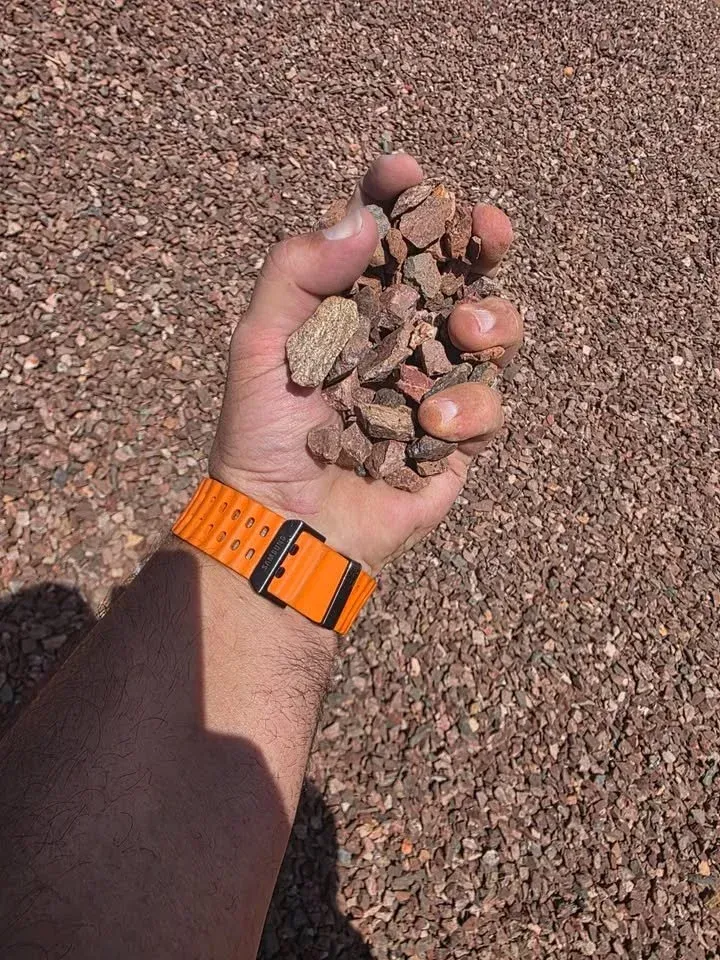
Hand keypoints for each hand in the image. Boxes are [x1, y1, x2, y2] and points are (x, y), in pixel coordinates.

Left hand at [209, 154, 522, 573]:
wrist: (285, 524)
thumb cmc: (263, 434)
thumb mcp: (260, 345)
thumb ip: (296, 274)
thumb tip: (360, 218)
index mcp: (353, 307)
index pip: (385, 239)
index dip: (398, 198)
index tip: (403, 171)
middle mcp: (401, 337)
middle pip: (458, 273)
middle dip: (480, 242)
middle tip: (487, 228)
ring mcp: (433, 385)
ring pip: (494, 332)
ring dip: (492, 321)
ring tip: (467, 332)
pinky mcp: (456, 440)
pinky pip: (490, 410)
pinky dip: (469, 409)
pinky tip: (432, 421)